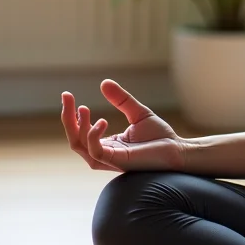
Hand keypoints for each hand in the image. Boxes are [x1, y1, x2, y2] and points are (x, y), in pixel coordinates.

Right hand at [61, 79, 188, 171]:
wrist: (177, 150)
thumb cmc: (159, 136)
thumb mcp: (137, 112)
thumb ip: (121, 100)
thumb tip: (103, 83)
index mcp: (107, 144)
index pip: (80, 132)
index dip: (71, 114)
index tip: (67, 95)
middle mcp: (104, 153)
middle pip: (74, 139)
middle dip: (68, 118)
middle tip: (67, 96)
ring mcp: (109, 159)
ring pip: (80, 146)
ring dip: (77, 125)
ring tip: (83, 107)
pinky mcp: (117, 162)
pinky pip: (96, 152)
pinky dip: (93, 136)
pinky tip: (101, 121)